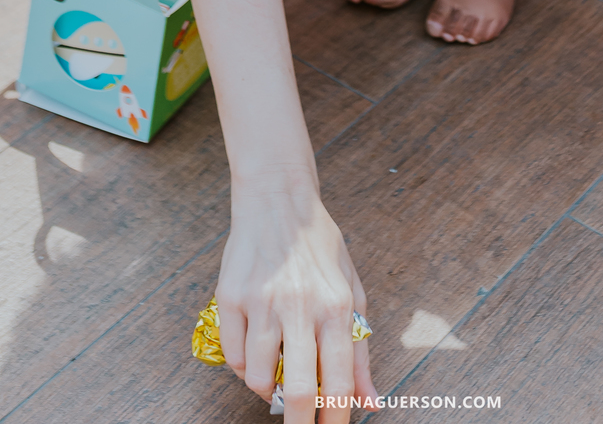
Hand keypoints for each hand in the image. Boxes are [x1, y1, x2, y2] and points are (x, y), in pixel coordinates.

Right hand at [217, 185, 377, 421]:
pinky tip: (254, 349)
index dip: (334, 419)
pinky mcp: (231, 296)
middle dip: (299, 423)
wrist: (277, 200)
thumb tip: (372, 402)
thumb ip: (361, 349)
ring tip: (274, 373)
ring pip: (257, 377)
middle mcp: (299, 305)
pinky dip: (242, 365)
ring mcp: (261, 301)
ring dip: (265, 388)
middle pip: (296, 391)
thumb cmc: (318, 246)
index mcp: (335, 306)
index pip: (337, 382)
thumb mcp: (351, 289)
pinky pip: (232, 356)